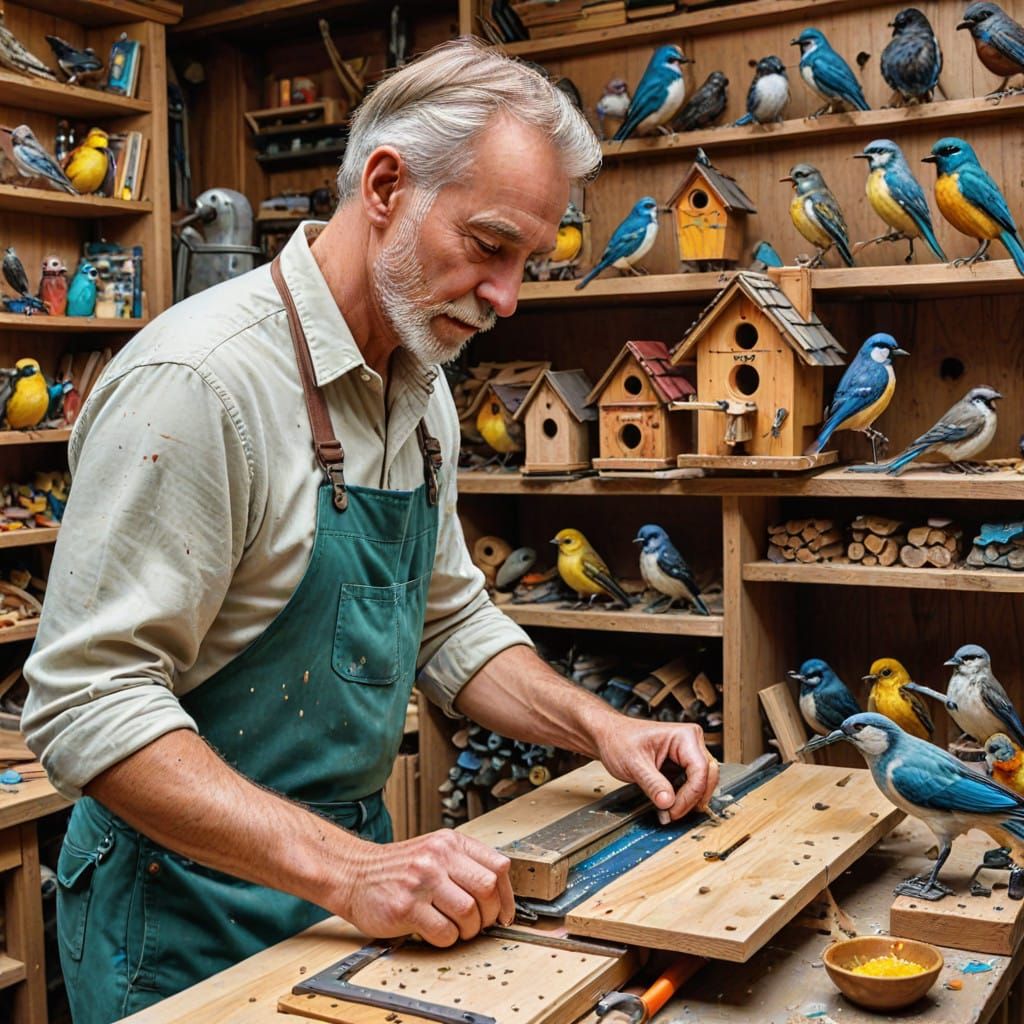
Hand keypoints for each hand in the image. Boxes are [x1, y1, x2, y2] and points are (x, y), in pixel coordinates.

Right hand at [337, 830, 514, 946]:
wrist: (355, 874)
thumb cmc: (398, 868)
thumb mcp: (434, 851)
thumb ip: (464, 864)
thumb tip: (500, 895)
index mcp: (449, 842)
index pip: (498, 866)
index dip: (507, 895)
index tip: (505, 912)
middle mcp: (437, 857)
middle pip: (487, 889)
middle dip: (490, 914)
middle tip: (479, 923)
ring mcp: (421, 881)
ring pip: (468, 913)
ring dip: (468, 930)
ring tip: (456, 928)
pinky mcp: (406, 907)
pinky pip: (444, 932)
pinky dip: (447, 939)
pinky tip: (436, 932)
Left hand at [593, 718, 718, 821]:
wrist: (609, 736)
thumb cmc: (620, 740)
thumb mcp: (634, 764)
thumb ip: (653, 784)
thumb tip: (668, 803)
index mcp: (684, 736)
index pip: (700, 770)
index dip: (690, 795)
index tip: (673, 810)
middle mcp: (691, 742)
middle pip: (707, 777)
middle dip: (692, 800)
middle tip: (672, 814)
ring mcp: (688, 754)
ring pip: (703, 783)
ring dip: (688, 801)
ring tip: (668, 812)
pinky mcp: (682, 765)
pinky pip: (692, 785)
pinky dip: (683, 798)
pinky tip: (668, 806)